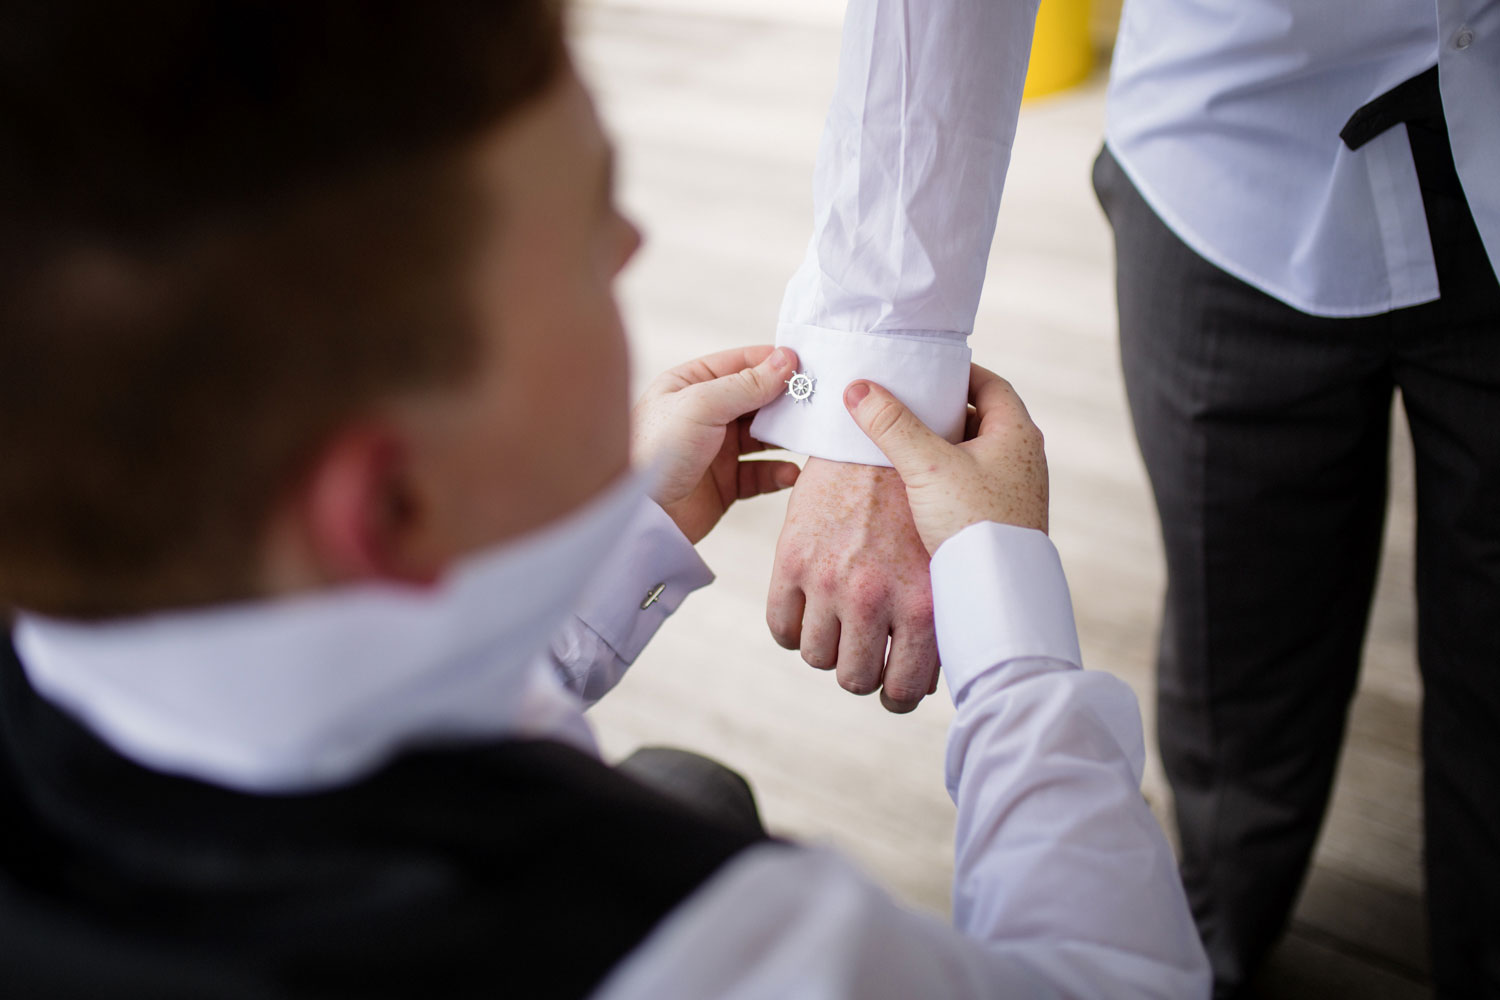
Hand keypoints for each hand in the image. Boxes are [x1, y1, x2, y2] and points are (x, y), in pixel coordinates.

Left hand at [633, 345, 802, 542]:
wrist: (640, 514)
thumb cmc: (657, 449)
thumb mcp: (701, 405)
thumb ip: (746, 384)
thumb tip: (787, 359)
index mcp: (692, 384)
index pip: (742, 363)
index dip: (775, 363)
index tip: (810, 366)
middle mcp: (706, 414)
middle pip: (758, 399)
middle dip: (787, 401)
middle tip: (819, 403)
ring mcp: (716, 450)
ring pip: (764, 437)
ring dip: (787, 438)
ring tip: (812, 439)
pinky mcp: (725, 484)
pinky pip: (760, 474)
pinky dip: (778, 473)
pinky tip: (791, 474)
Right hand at [766, 458, 938, 713]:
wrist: (873, 432)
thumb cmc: (922, 488)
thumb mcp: (946, 551)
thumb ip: (938, 607)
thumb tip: (933, 668)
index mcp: (924, 600)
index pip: (910, 688)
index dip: (901, 695)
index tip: (896, 687)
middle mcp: (875, 598)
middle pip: (857, 681)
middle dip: (862, 675)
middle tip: (867, 658)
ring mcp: (829, 581)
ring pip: (819, 658)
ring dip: (827, 652)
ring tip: (839, 633)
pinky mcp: (793, 559)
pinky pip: (782, 627)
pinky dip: (792, 631)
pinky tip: (808, 616)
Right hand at [844, 364, 1047, 551]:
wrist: (996, 591)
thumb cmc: (972, 521)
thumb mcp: (926, 466)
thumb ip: (891, 425)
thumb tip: (858, 389)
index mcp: (1018, 433)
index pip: (990, 384)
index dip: (957, 374)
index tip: (925, 372)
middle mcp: (1024, 459)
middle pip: (982, 419)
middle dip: (945, 412)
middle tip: (907, 405)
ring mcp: (1016, 492)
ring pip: (975, 454)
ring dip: (944, 447)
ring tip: (905, 444)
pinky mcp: (1003, 519)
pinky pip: (973, 484)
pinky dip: (947, 477)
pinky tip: (919, 488)